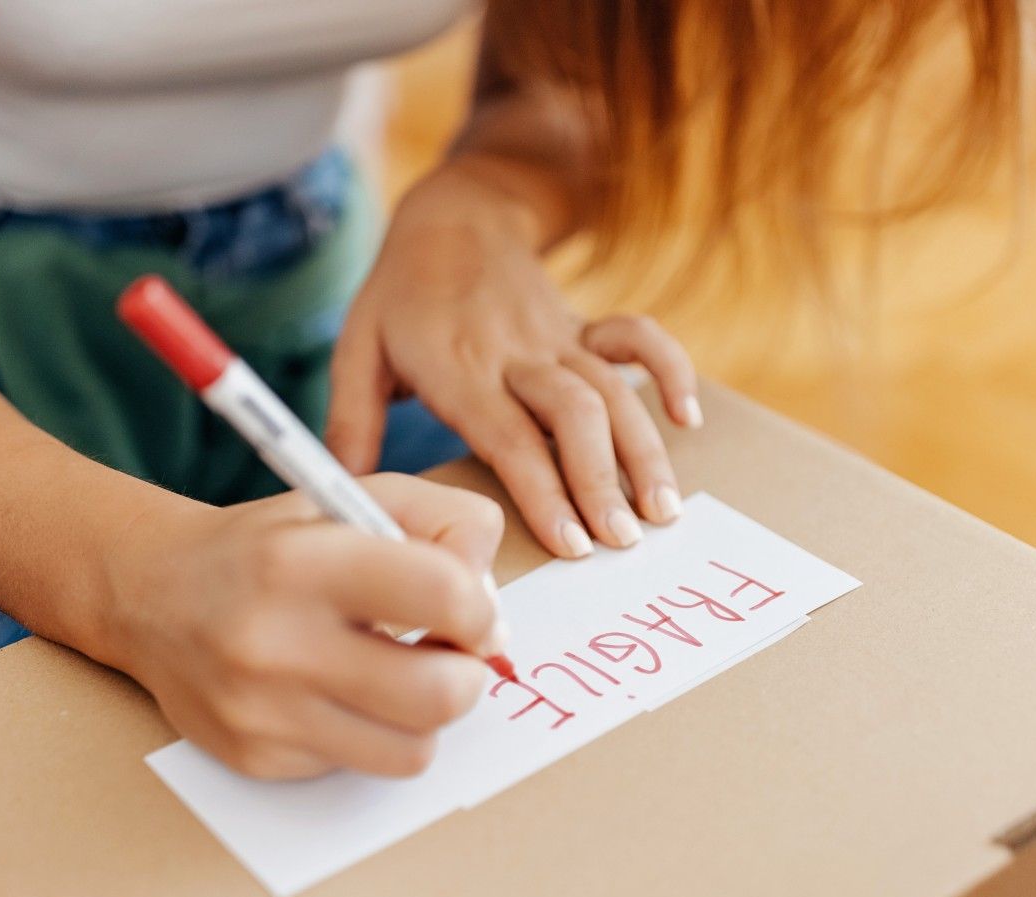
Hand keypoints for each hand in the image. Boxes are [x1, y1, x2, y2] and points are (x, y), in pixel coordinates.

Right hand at [98, 474, 506, 779]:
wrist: (152, 595)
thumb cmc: (274, 545)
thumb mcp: (353, 496)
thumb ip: (445, 521)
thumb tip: (493, 609)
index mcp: (303, 560)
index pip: (443, 593)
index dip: (482, 609)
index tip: (475, 612)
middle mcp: (274, 641)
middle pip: (440, 694)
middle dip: (469, 676)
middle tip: (453, 655)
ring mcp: (261, 711)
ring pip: (412, 750)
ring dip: (426, 716)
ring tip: (402, 677)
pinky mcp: (256, 758)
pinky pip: (360, 767)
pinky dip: (371, 734)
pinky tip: (341, 695)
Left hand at [324, 164, 701, 559]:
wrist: (454, 214)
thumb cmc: (399, 296)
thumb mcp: (356, 350)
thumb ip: (351, 424)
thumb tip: (347, 496)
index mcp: (458, 366)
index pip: (510, 436)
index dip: (544, 491)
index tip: (570, 544)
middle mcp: (516, 352)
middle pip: (575, 414)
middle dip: (604, 481)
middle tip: (623, 542)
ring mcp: (557, 336)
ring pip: (614, 390)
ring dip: (643, 451)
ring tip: (663, 513)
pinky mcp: (584, 325)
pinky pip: (638, 339)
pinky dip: (670, 372)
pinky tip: (688, 420)